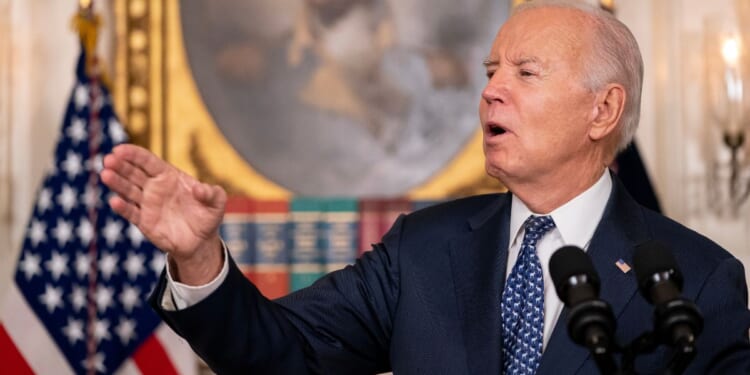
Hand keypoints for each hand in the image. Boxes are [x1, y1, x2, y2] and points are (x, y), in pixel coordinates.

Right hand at [100, 144, 226, 283]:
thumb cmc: (208, 216)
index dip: (134, 154)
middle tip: (108, 159)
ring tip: (105, 174)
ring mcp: (148, 204)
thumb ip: (212, 193)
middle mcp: (154, 187)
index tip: (120, 149)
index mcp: (169, 176)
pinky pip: (131, 213)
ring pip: (128, 190)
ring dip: (116, 182)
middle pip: (134, 173)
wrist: (201, 242)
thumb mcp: (217, 202)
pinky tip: (114, 201)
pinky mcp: (144, 222)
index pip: (148, 161)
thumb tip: (200, 189)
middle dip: (121, 165)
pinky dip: (122, 208)